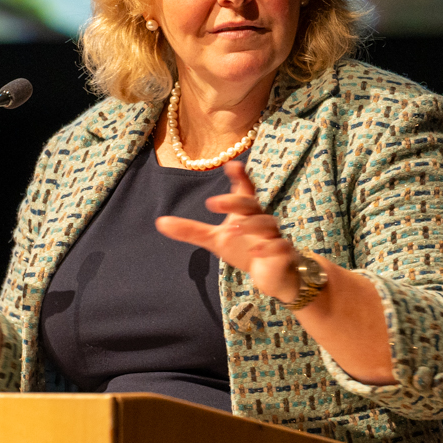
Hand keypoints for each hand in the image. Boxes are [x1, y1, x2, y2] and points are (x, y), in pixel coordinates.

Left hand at [154, 160, 302, 303]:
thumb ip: (190, 230)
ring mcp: (274, 235)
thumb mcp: (214, 240)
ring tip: (231, 228)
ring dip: (249, 225)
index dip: (240, 177)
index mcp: (245, 212)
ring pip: (266, 224)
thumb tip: (159, 221)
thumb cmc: (245, 250)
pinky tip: (255, 251)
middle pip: (250, 204)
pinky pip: (279, 246)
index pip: (244, 190)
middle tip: (212, 202)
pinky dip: (269, 248)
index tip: (230, 165)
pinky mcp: (283, 253)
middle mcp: (260, 219)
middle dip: (234, 201)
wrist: (270, 276)